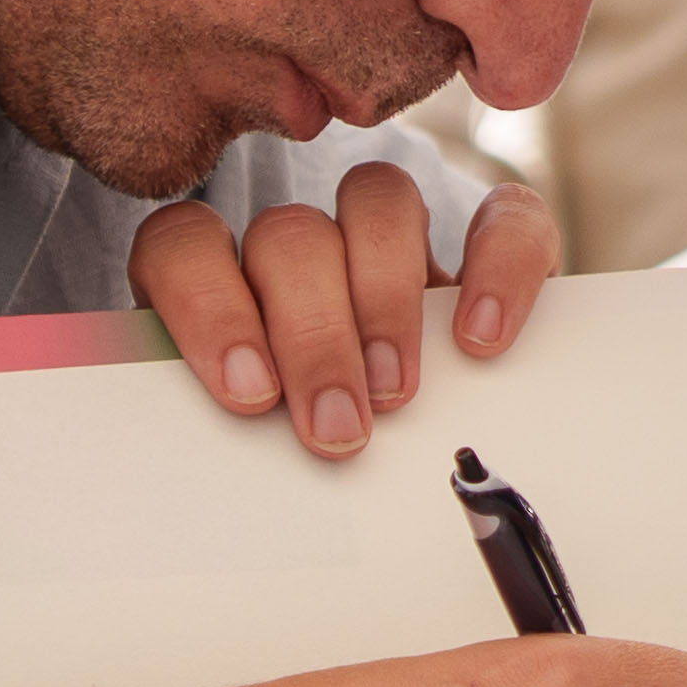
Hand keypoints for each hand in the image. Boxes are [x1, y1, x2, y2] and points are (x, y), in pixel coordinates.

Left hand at [133, 162, 559, 460]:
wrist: (417, 473)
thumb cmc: (304, 464)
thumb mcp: (259, 453)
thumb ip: (237, 441)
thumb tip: (221, 487)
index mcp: (220, 284)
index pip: (185, 246)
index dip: (211, 307)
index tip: (249, 393)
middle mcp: (302, 247)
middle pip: (290, 235)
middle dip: (314, 335)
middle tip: (338, 426)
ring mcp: (391, 239)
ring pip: (378, 200)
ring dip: (385, 299)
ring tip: (397, 392)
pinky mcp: (487, 240)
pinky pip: (502, 214)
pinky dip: (498, 266)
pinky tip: (482, 335)